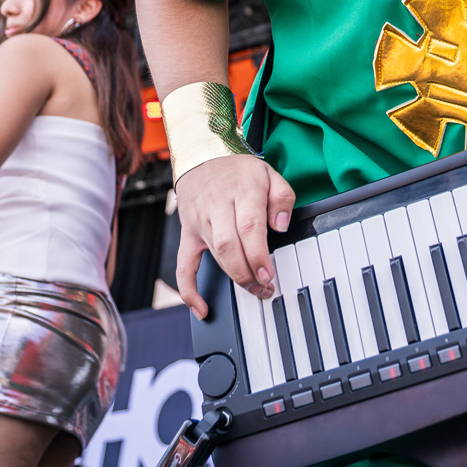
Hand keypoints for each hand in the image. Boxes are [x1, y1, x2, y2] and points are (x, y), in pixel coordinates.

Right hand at [174, 154, 295, 317]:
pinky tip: (201, 309)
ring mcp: (200, 221)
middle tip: (265, 287)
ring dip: (234, 277)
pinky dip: (189, 290)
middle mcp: (218, 206)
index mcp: (242, 191)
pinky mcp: (188, 234)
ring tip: (255, 290)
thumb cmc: (239, 171)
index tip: (268, 274)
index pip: (248, 226)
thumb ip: (282, 197)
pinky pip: (183, 265)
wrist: (202, 157)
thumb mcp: (270, 174)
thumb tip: (281, 225)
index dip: (258, 254)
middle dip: (247, 272)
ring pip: (214, 254)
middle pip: (230, 245)